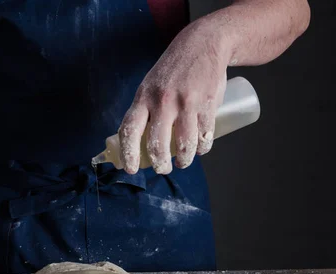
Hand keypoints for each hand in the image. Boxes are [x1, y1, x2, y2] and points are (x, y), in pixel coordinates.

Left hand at [119, 20, 229, 174]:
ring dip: (183, 161)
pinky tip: (199, 149)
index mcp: (143, 97)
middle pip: (157, 145)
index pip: (129, 130)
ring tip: (182, 162)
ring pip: (183, 145)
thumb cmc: (173, 69)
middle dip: (160, 165)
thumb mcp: (151, 85)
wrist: (204, 43)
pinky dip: (202, 148)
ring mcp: (186, 104)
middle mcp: (163, 101)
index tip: (130, 168)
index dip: (128, 154)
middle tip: (163, 169)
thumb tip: (137, 142)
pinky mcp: (207, 105)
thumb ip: (145, 110)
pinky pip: (204, 136)